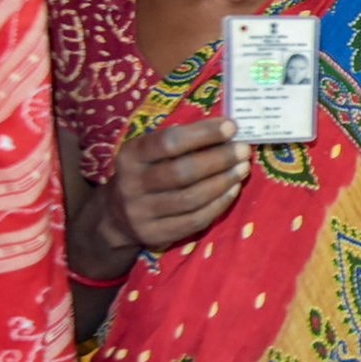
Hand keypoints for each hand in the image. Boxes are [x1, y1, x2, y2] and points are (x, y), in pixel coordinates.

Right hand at [100, 118, 249, 252]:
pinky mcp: (155, 234)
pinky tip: (233, 189)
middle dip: (219, 159)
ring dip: (223, 181)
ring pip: (191, 198)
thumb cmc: (147, 172)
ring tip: (243, 168)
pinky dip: (219, 204)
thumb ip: (183, 141)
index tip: (231, 127)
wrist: (117, 216)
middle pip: (182, 172)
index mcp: (131, 156)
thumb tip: (228, 129)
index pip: (168, 142)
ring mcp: (142, 213)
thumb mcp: (151, 152)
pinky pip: (195, 220)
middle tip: (244, 150)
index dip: (203, 134)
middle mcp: (132, 184)